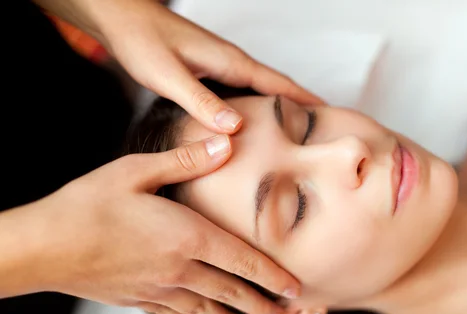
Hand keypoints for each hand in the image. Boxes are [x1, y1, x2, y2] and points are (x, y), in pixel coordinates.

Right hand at [28, 135, 299, 313]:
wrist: (42, 246)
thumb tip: (226, 143)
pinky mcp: (137, 299)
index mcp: (187, 237)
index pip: (243, 261)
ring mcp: (158, 288)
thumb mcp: (137, 170)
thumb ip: (186, 160)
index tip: (295, 288)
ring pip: (207, 309)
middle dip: (262, 304)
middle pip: (231, 291)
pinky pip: (177, 313)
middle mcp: (179, 269)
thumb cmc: (88, 204)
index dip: (272, 276)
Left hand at [37, 0, 322, 132]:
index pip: (279, 84)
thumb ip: (201, 101)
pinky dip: (261, 103)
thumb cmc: (144, 43)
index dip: (306, 101)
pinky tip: (257, 118)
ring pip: (263, 88)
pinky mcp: (212, 69)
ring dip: (284, 104)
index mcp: (231, 63)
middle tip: (325, 127)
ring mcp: (224, 64)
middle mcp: (233, 62)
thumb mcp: (169, 76)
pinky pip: (246, 89)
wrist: (124, 19)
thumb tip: (236, 129)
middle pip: (278, 86)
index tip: (331, 117)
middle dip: (303, 103)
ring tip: (300, 127)